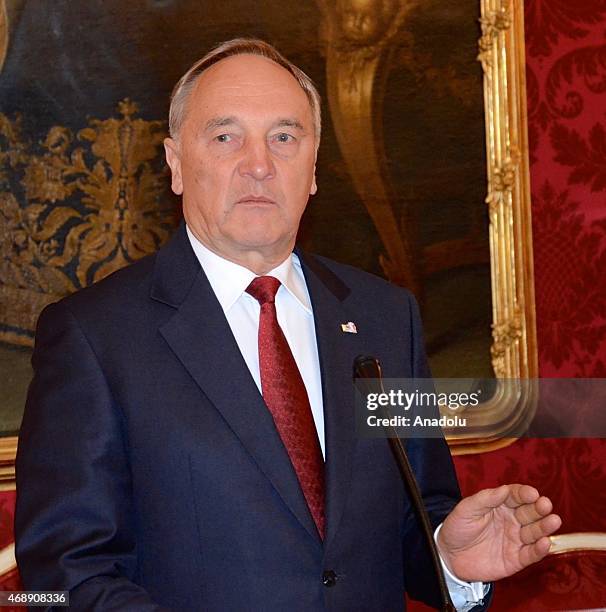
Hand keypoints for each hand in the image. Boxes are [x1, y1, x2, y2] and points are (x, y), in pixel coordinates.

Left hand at [436, 484, 561, 581]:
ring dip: (545, 527)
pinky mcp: (515, 559)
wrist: (448, 555)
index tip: (532, 493)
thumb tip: (504, 489)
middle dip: (539, 508)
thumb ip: (485, 499)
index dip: (525, 494)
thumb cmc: (457, 527)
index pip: (516, 496)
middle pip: (529, 512)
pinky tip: (546, 543)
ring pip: (534, 532)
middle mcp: (511, 521)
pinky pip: (530, 554)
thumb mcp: (466, 509)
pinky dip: (539, 550)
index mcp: (499, 505)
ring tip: (553, 520)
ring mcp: (515, 540)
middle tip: (545, 504)